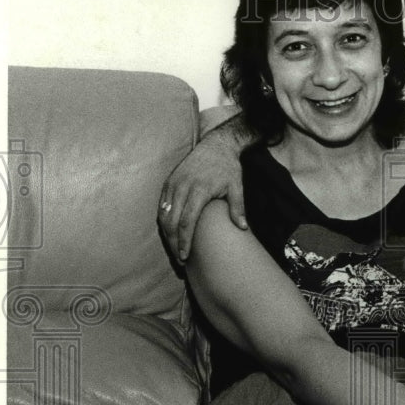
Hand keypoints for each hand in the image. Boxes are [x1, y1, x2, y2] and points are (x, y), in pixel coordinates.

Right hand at [158, 135, 246, 260]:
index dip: (184, 241)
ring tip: (175, 249)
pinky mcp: (168, 182)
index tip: (185, 256)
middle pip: (172, 222)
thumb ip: (238, 207)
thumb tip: (242, 228)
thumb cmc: (228, 167)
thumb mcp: (237, 186)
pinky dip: (163, 221)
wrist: (216, 145)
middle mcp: (182, 187)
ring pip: (163, 215)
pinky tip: (170, 233)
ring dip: (167, 235)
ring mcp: (173, 184)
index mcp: (199, 190)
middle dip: (173, 243)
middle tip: (180, 259)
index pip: (187, 222)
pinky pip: (161, 206)